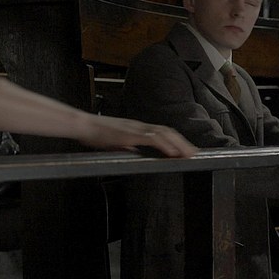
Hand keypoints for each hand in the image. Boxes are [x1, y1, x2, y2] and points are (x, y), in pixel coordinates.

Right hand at [79, 115, 196, 157]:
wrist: (84, 125)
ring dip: (179, 144)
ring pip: (164, 133)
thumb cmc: (96, 134)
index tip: (186, 149)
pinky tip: (173, 152)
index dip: (176, 140)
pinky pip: (152, 138)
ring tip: (189, 154)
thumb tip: (135, 153)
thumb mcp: (115, 142)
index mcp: (137, 128)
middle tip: (195, 153)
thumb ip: (127, 146)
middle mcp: (140, 125)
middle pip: (168, 131)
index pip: (162, 132)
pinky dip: (165, 145)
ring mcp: (136, 128)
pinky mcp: (131, 133)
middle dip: (183, 142)